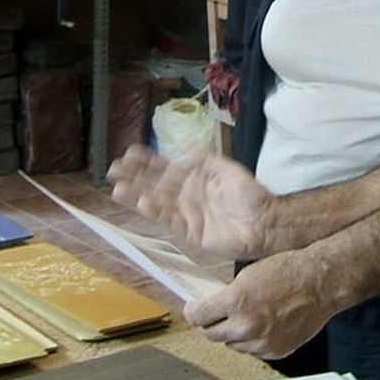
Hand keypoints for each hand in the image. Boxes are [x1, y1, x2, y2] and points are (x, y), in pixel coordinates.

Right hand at [107, 145, 272, 259]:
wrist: (265, 222)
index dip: (147, 162)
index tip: (129, 153)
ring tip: (118, 188)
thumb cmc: (250, 195)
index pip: (165, 168)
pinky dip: (155, 211)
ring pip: (156, 203)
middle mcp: (186, 196)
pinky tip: (141, 203)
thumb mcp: (228, 169)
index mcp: (194, 179)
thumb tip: (190, 147)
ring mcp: (187, 214)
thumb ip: (207, 160)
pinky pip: (169, 220)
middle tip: (113, 170)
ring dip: (137, 195)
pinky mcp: (190, 231)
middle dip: (134, 177)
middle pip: (154, 185)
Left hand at [184, 248, 339, 358]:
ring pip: (232, 345)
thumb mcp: (248, 274)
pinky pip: (253, 351)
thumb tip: (211, 306)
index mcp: (236, 302)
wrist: (321, 282)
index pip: (197, 317)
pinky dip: (252, 341)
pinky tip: (261, 326)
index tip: (194, 310)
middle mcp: (247, 326)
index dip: (193, 312)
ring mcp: (262, 342)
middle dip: (211, 323)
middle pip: (211, 334)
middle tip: (216, 315)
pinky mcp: (276, 352)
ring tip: (245, 318)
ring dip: (232, 334)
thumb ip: (226, 295)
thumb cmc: (290, 271)